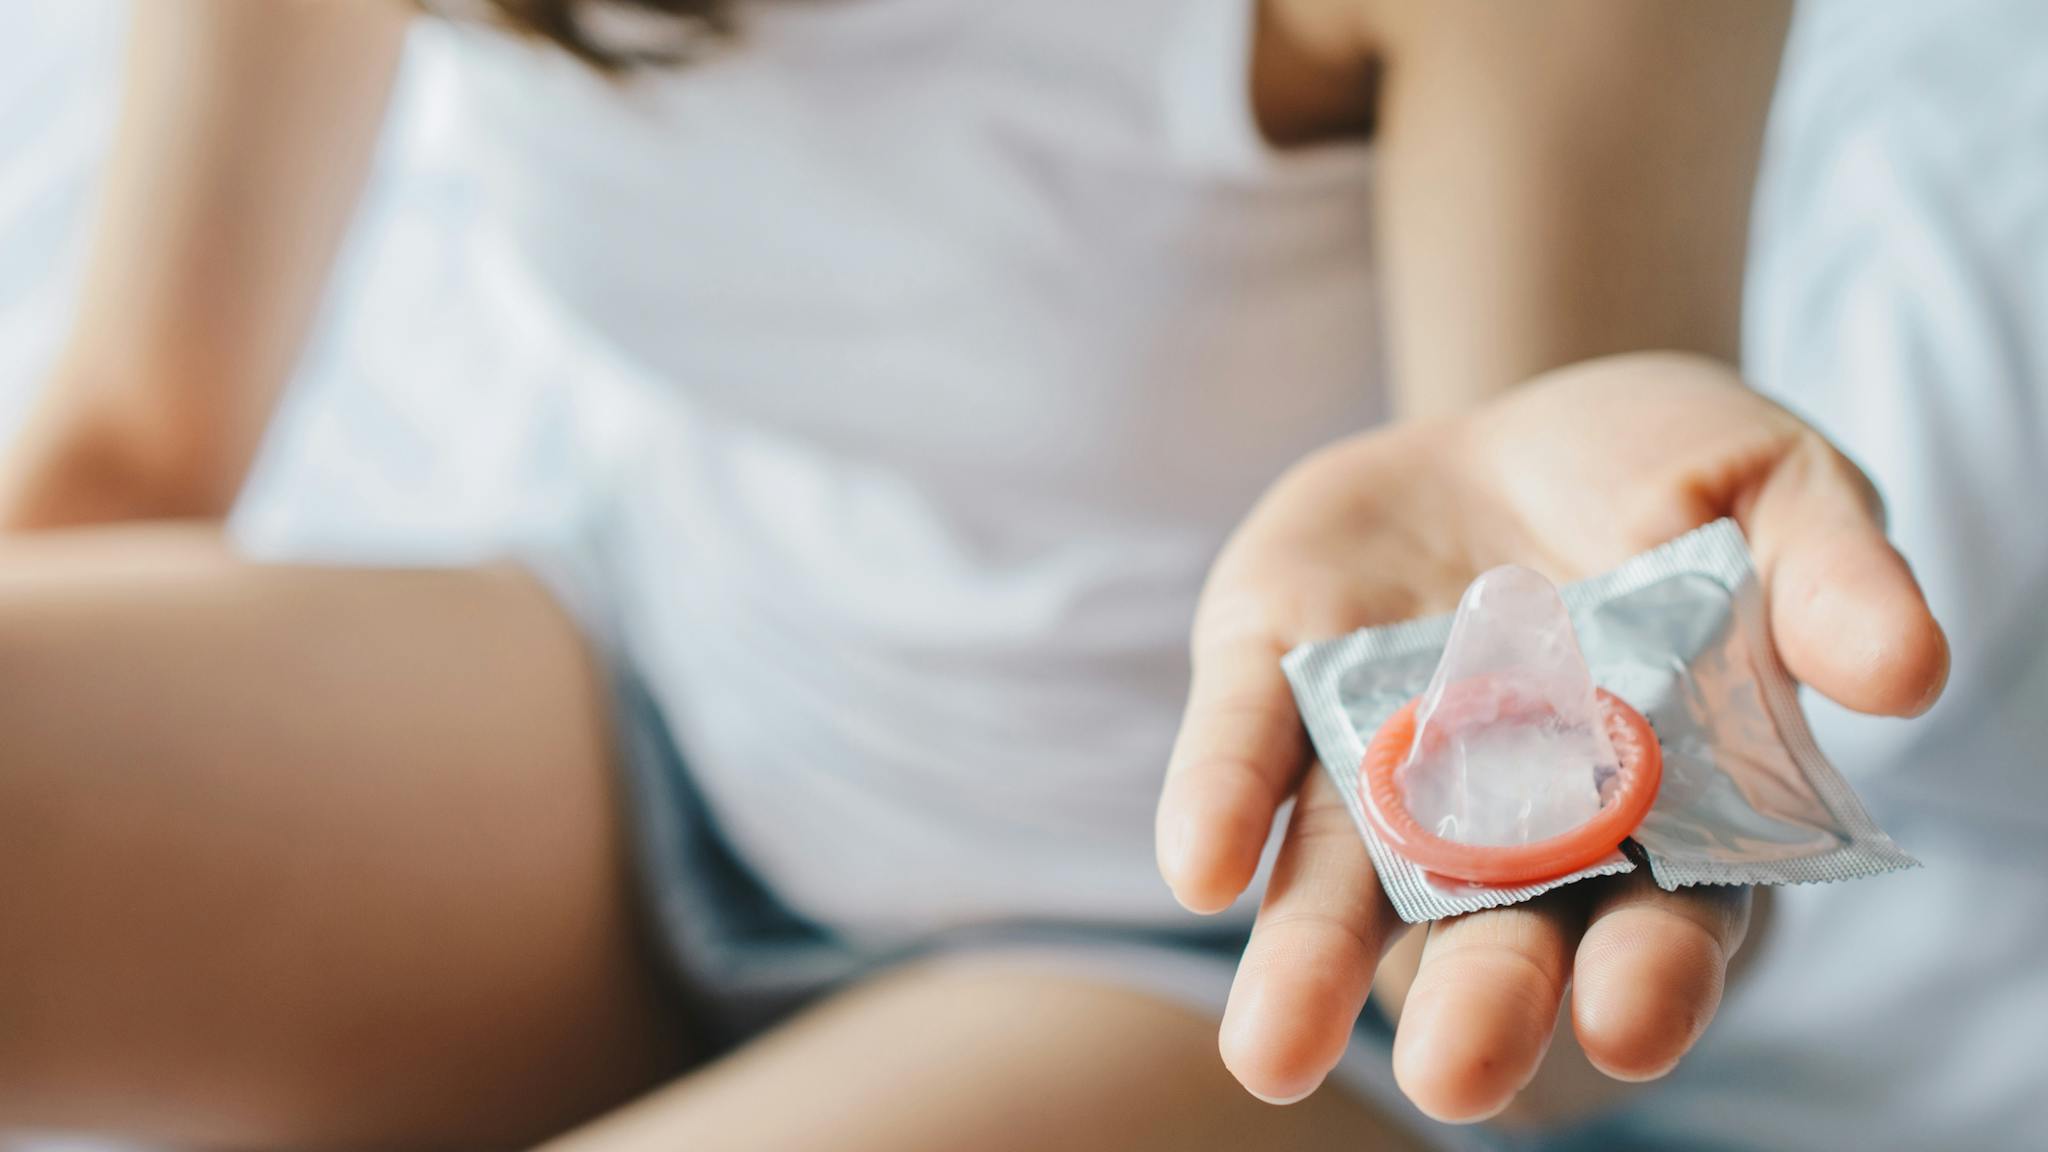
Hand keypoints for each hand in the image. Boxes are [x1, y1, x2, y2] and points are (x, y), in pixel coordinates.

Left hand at [1156, 353, 1947, 1120]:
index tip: (1628, 1021)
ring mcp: (1382, 760)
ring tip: (1269, 1050)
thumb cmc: (1678, 479)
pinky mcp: (1277, 681)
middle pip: (1493, 934)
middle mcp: (1506, 820)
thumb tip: (1905, 667)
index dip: (1652, 974)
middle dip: (1475, 1002)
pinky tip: (1200, 867)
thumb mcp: (1778, 493)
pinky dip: (1222, 805)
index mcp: (1657, 808)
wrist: (1522, 421)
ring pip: (1341, 885)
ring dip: (1305, 964)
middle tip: (1452, 1073)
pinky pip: (1245, 752)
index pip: (1664, 920)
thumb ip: (1829, 577)